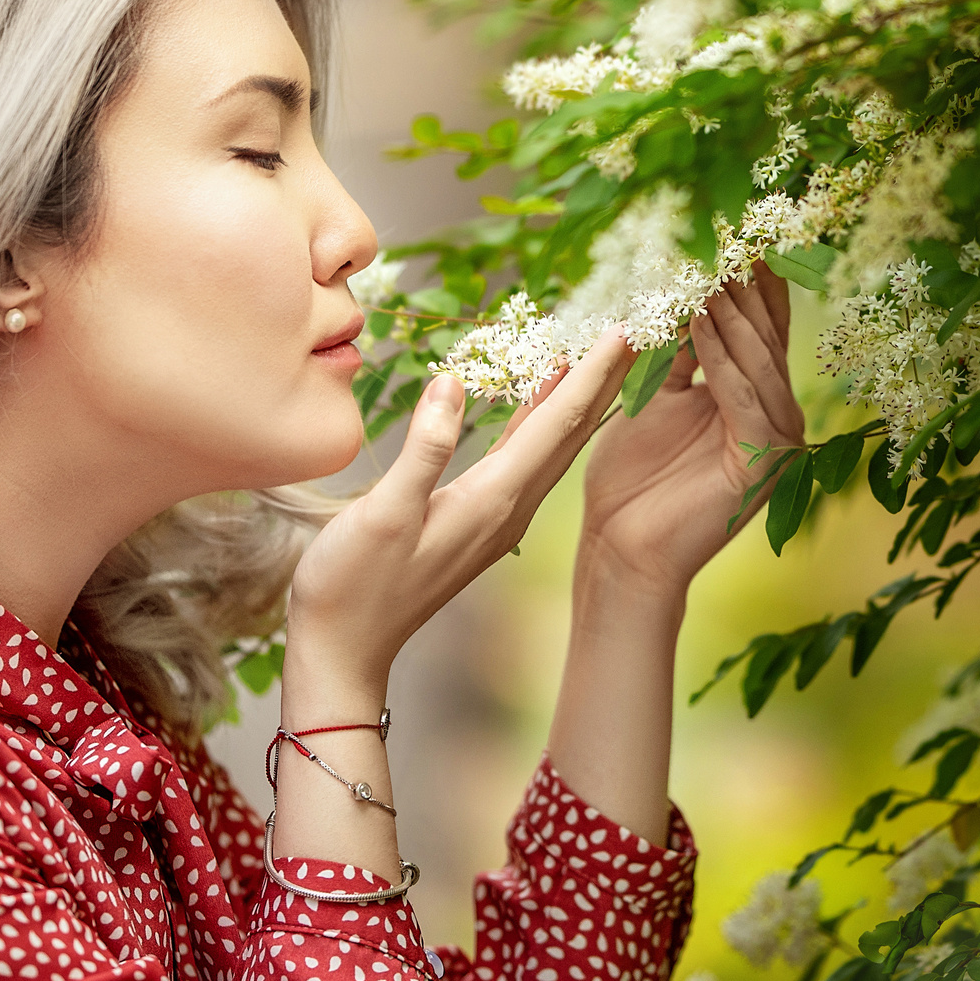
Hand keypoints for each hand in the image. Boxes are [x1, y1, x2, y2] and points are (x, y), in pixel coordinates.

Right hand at [286, 332, 635, 704]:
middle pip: (571, 432)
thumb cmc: (352, 586)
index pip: (559, 424)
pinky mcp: (478, 520)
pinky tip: (541, 400)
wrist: (343, 650)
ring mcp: (496, 516)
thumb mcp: (383, 513)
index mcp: (494, 499)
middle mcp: (509, 507)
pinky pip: (525, 458)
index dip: (593, 373)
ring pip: (552, 445)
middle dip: (605, 378)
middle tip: (635, 329)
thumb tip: (452, 383)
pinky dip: (541, 421)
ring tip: (600, 353)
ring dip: (579, 398)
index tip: (625, 330)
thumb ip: (424, 448)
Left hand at [578, 264, 805, 596]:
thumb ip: (675, 349)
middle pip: (765, 335)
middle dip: (743, 284)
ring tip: (706, 268)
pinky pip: (744, 398)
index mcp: (752, 395)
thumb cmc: (630, 477)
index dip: (745, 278)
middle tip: (726, 231)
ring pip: (758, 361)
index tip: (728, 227)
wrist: (621, 547)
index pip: (756, 325)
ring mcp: (776, 440)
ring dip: (730, 313)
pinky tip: (701, 322)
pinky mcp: (763, 464)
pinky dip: (722, 358)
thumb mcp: (651, 395)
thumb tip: (679, 285)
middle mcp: (775, 413)